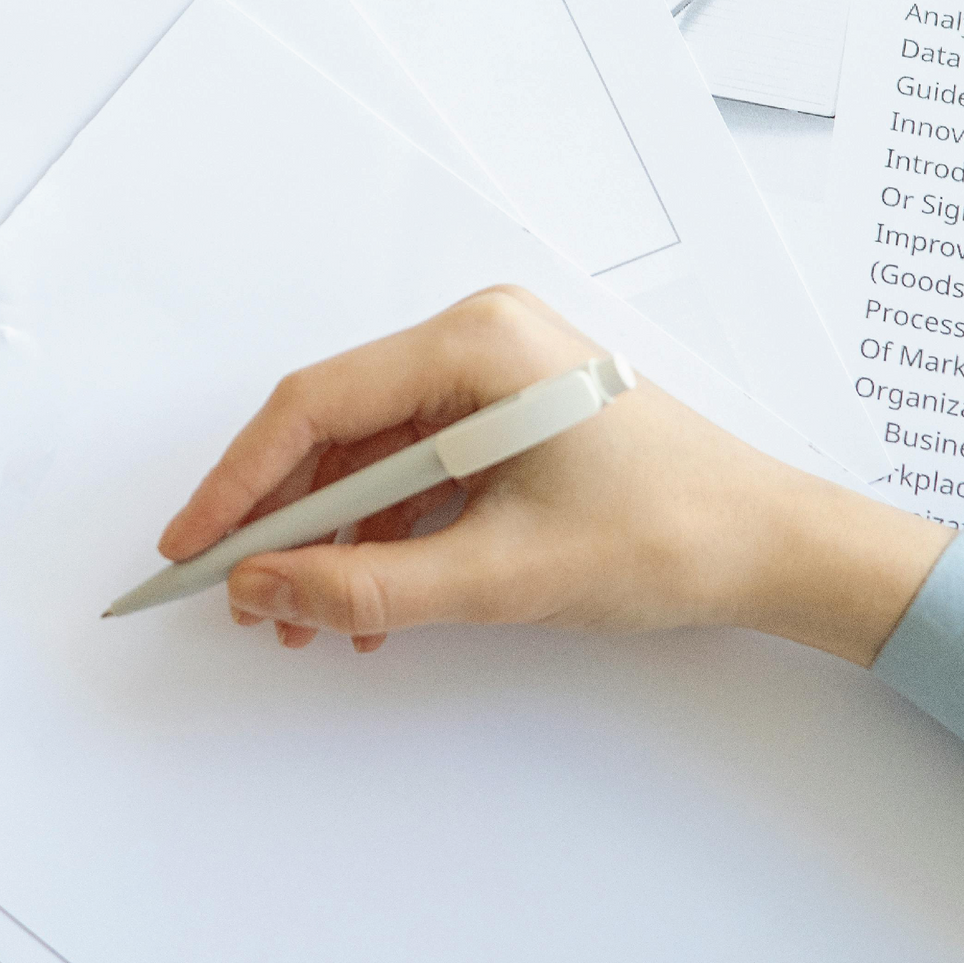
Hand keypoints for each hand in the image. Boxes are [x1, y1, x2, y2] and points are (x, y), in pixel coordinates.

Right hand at [158, 287, 953, 664]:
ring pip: (366, 457)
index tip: (190, 549)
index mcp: (475, 344)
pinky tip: (369, 607)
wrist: (773, 548)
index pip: (315, 405)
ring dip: (329, 540)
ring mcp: (488, 375)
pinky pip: (410, 470)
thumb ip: (368, 586)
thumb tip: (263, 591)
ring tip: (305, 622)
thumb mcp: (501, 574)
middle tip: (239, 598)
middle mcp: (474, 340)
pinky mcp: (501, 415)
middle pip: (332, 428)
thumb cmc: (665, 537)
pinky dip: (380, 536)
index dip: (238, 482)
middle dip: (281, 522)